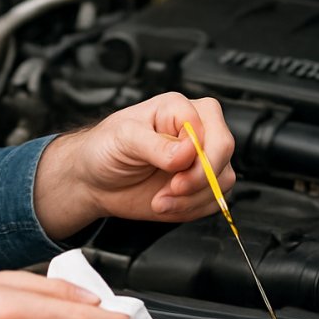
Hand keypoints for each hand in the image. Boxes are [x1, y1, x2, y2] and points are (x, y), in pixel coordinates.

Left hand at [34, 93, 235, 237]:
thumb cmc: (104, 149)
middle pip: (224, 151)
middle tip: (172, 188)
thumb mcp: (124, 138)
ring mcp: (199, 160)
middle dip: (199, 178)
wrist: (94, 181)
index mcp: (179, 109)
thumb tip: (187, 151)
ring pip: (222, 179)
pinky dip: (191, 210)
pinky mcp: (198, 186)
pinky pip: (214, 200)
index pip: (210, 127)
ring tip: (161, 200)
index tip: (173, 168)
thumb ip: (156, 144)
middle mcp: (195, 131)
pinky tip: (166, 204)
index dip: (197, 153)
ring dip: (191, 198)